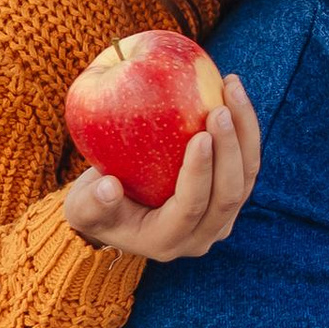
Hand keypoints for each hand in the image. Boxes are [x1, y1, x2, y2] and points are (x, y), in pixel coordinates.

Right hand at [65, 78, 259, 260]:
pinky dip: (243, 127)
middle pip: (229, 194)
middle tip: (220, 108)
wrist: (117, 209)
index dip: (200, 173)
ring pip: (246, 176)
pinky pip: (246, 161)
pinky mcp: (229, 195)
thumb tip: (108, 188)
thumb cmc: (95, 203)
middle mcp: (201, 235)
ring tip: (232, 87)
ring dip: (245, 132)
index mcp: (166, 240)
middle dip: (230, 149)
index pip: (191, 207)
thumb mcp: (81, 206)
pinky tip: (231, 90)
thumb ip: (91, 202)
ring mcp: (220, 217)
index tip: (200, 135)